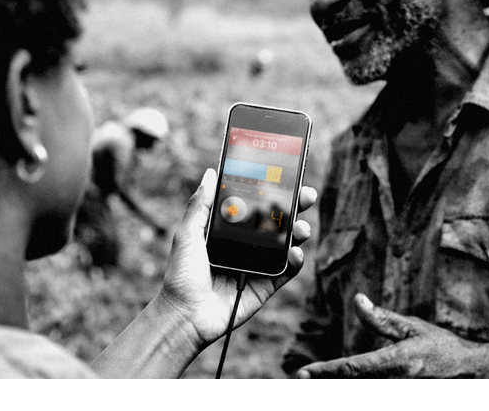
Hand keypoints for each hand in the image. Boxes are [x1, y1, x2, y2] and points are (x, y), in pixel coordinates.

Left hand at [158, 168, 315, 347]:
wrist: (185, 315)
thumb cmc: (181, 275)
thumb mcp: (187, 234)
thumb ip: (201, 205)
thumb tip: (210, 173)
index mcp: (229, 230)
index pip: (255, 205)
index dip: (271, 191)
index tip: (285, 176)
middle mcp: (246, 244)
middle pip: (276, 221)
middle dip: (295, 207)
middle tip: (307, 195)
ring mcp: (258, 264)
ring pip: (286, 243)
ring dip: (299, 232)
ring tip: (301, 228)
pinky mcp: (266, 285)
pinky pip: (287, 271)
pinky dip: (296, 261)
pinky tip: (295, 253)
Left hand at [296, 294, 478, 378]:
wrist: (470, 373)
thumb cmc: (441, 348)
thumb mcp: (413, 328)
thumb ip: (383, 319)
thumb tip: (358, 301)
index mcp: (397, 362)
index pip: (352, 368)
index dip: (324, 371)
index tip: (303, 372)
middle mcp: (396, 381)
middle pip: (351, 384)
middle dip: (325, 382)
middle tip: (301, 378)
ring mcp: (399, 390)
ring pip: (360, 388)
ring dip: (337, 384)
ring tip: (315, 379)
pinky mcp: (401, 392)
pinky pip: (373, 388)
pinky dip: (355, 383)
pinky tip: (340, 380)